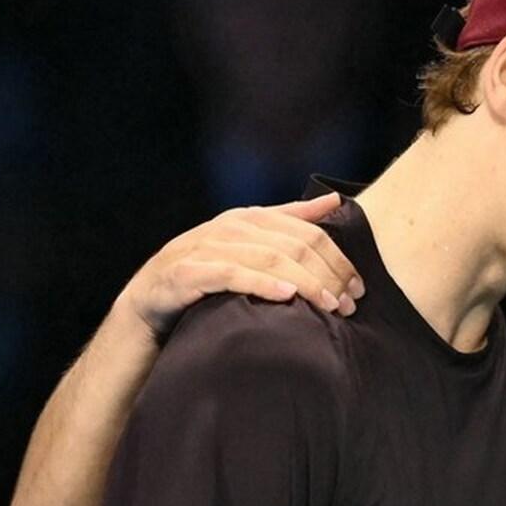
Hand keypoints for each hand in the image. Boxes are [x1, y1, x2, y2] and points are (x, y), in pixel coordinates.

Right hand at [117, 193, 363, 337]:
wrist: (147, 303)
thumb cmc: (205, 274)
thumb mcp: (249, 245)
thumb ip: (291, 221)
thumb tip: (334, 201)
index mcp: (249, 219)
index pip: (308, 233)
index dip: (338, 260)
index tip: (359, 288)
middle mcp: (229, 228)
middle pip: (294, 246)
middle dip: (328, 275)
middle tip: (349, 304)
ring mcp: (206, 248)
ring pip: (268, 258)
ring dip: (305, 283)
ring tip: (329, 305)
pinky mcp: (186, 273)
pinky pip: (230, 274)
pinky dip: (260, 283)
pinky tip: (285, 296)